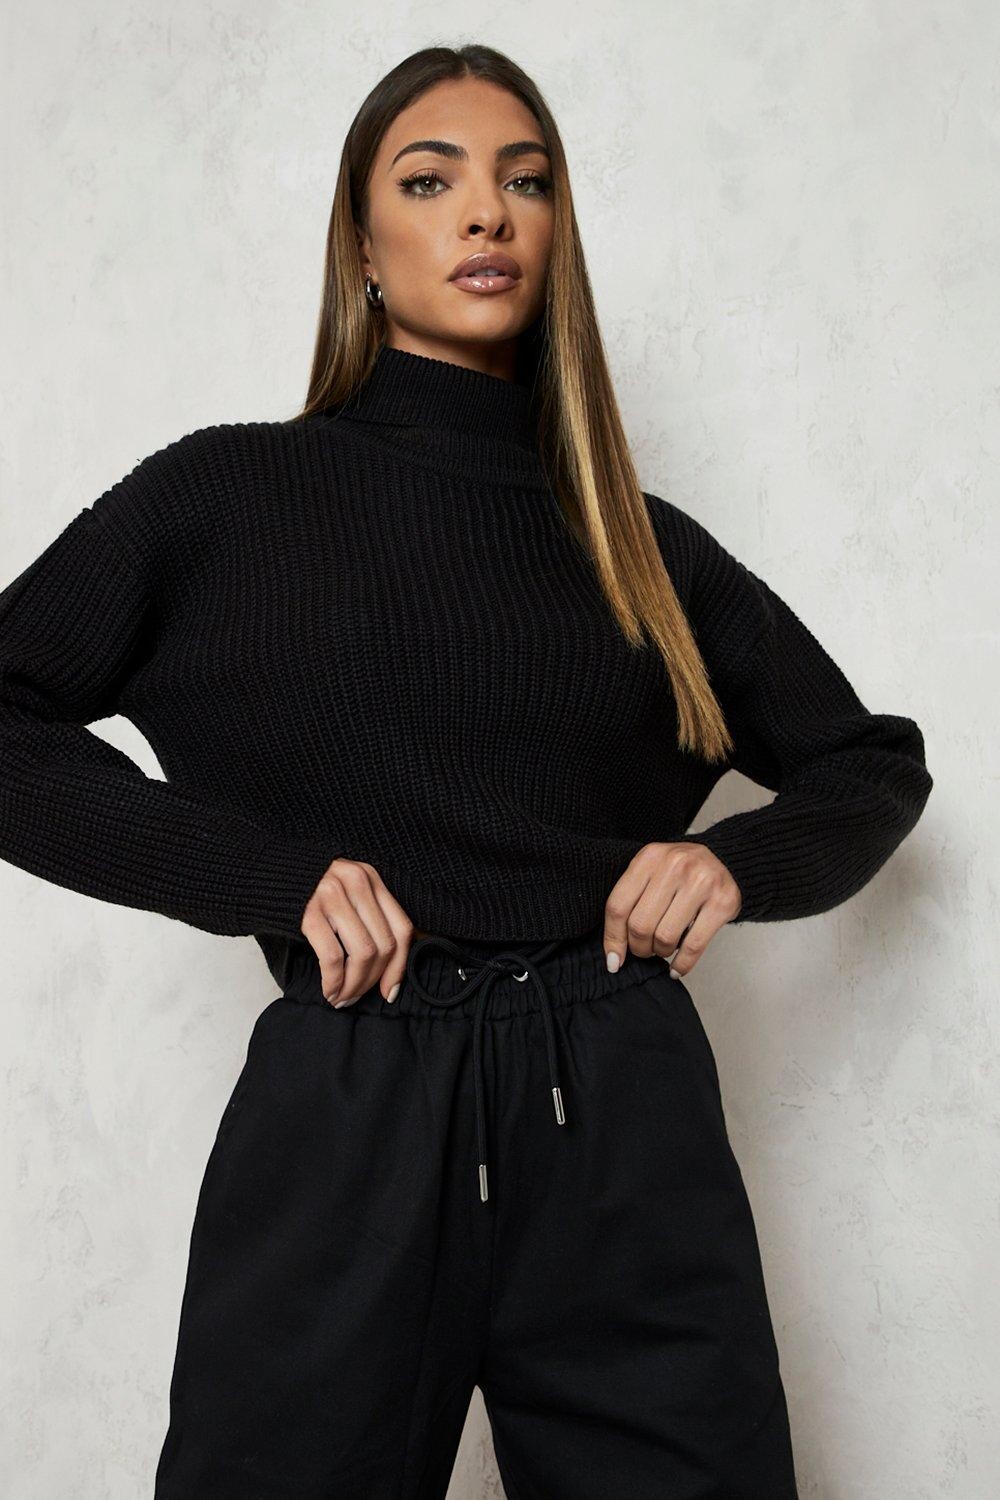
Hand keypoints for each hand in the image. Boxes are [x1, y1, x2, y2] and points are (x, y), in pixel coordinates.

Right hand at [299, 858, 415, 1007]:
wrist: (262, 873)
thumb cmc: (307, 890)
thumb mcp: (346, 891)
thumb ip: (368, 915)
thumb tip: (390, 965)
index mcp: (371, 878)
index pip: (402, 928)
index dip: (399, 967)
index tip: (389, 991)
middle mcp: (357, 883)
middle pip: (384, 945)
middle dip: (372, 981)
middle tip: (356, 998)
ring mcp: (333, 895)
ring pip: (362, 953)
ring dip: (354, 985)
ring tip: (342, 998)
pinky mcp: (308, 912)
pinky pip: (333, 957)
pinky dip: (334, 982)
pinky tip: (329, 991)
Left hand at [602, 841, 742, 978]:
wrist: (723, 859)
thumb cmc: (679, 872)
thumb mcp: (650, 873)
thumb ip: (630, 903)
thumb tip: (614, 956)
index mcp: (649, 857)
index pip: (618, 906)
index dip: (613, 938)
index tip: (614, 959)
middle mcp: (675, 865)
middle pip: (640, 925)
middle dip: (639, 947)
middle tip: (644, 950)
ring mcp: (701, 883)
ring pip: (665, 937)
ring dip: (660, 952)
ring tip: (663, 949)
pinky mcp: (722, 902)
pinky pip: (693, 945)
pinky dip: (682, 964)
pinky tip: (676, 968)